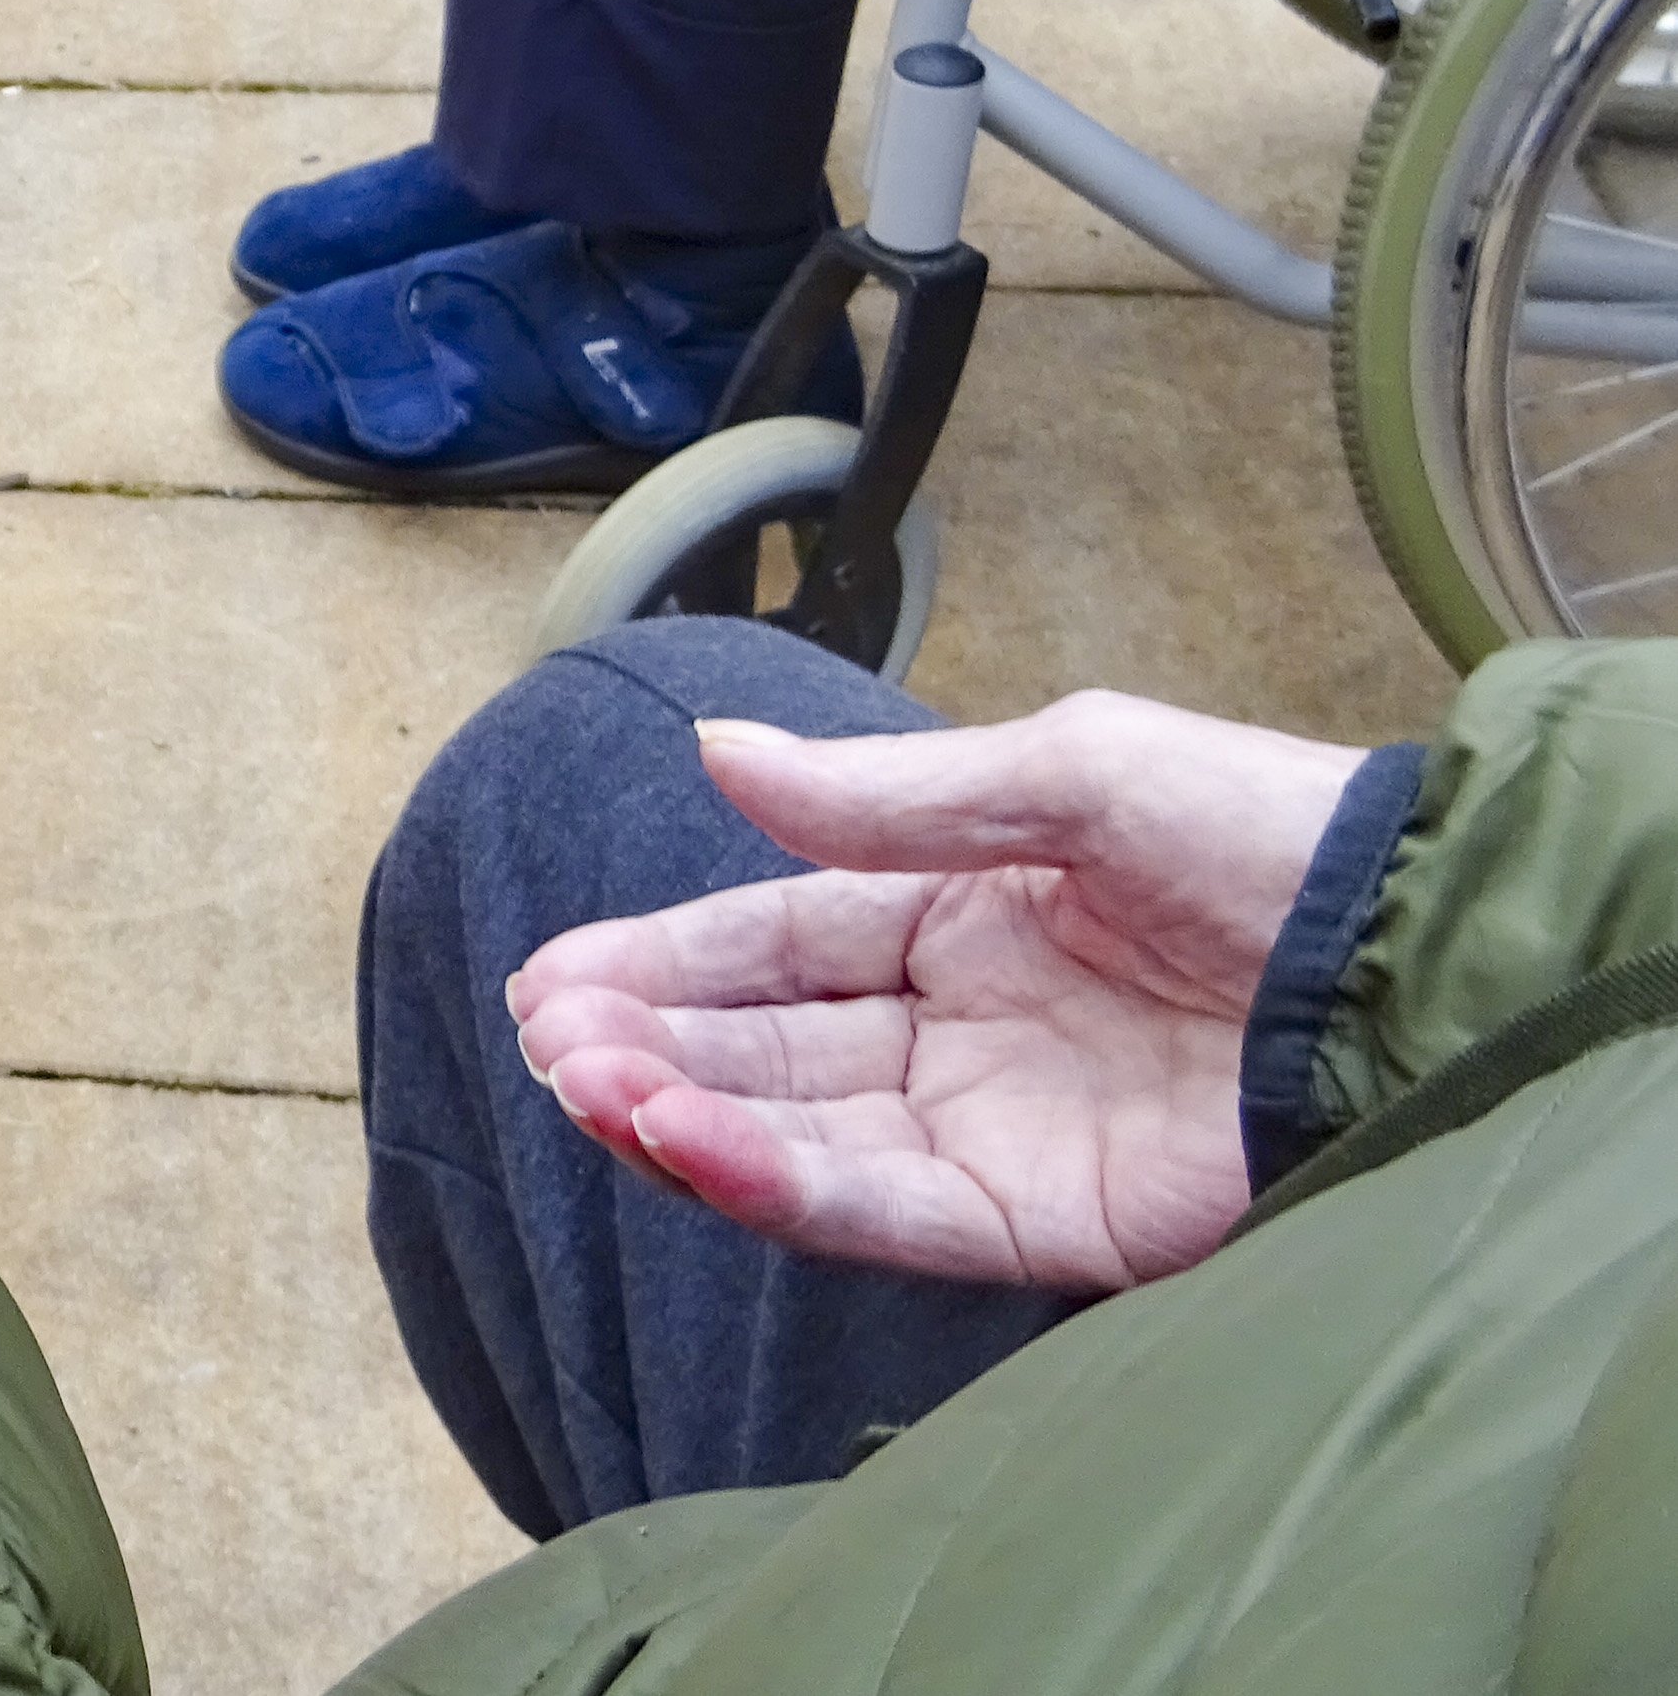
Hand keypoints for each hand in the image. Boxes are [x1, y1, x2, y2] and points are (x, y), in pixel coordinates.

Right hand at [505, 693, 1370, 1291]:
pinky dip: (774, 1182)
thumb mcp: (1071, 772)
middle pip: (769, 1049)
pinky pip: (881, 1210)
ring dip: (683, 1117)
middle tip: (548, 1043)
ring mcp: (1003, 1131)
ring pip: (802, 1136)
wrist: (1428, 958)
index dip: (664, 962)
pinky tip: (686, 1142)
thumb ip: (886, 798)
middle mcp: (972, 1032)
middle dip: (647, 1045)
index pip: (780, 943)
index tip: (552, 981)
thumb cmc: (1280, 841)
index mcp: (973, 915)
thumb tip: (717, 756)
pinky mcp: (1047, 1220)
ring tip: (588, 1087)